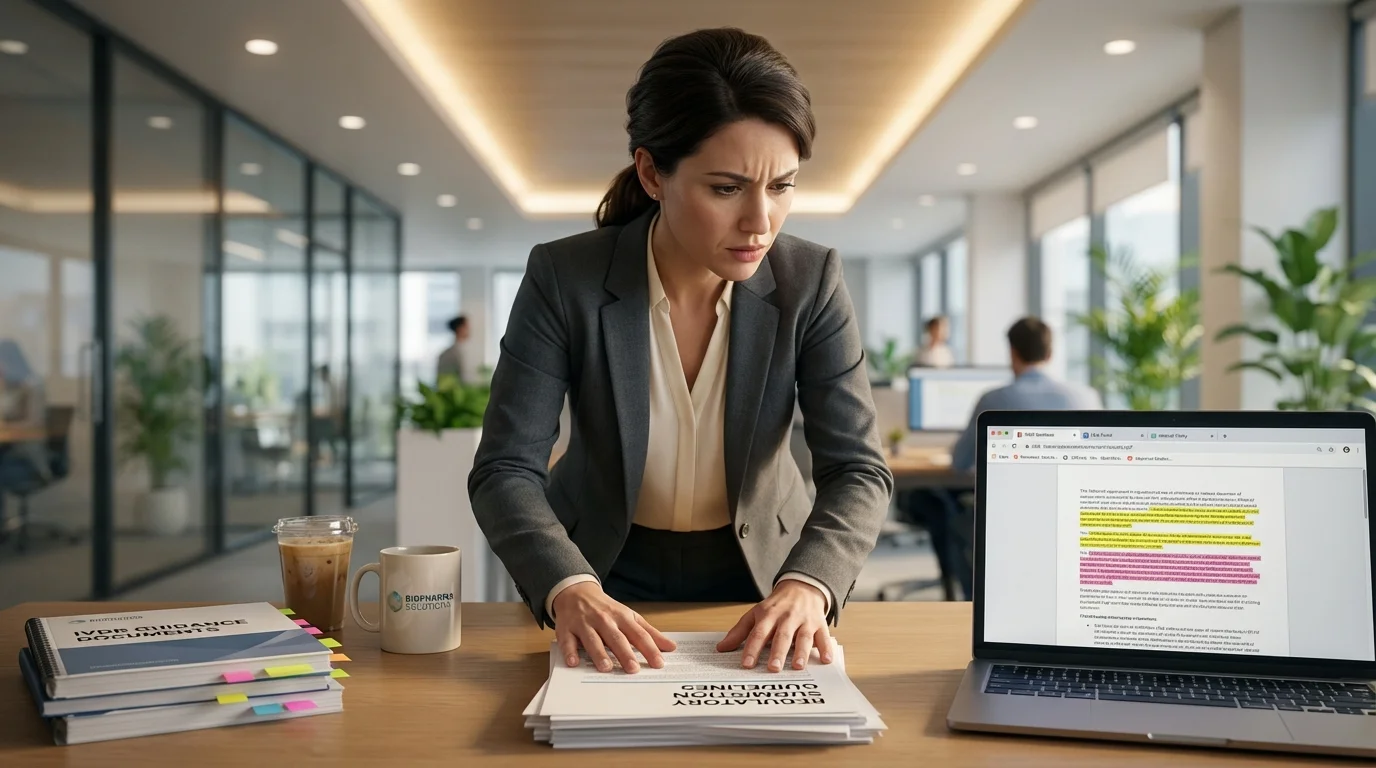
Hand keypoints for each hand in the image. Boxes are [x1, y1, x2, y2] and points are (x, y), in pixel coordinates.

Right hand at [552, 582, 675, 673]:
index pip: (639, 634)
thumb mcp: (630, 617)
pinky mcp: (567, 629)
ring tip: (606, 668)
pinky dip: (570, 651)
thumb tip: (671, 647)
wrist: (577, 592)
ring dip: (599, 653)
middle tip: (633, 669)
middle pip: (616, 638)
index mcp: (622, 617)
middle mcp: (604, 620)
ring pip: (592, 639)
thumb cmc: (606, 609)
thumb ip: (649, 633)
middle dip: (625, 653)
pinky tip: (573, 662)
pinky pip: (567, 641)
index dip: (649, 649)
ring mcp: (585, 624)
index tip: (658, 663)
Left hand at [717, 580, 833, 671]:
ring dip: (801, 652)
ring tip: (797, 666)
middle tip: (773, 668)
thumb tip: (721, 648)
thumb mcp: (755, 614)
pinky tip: (826, 659)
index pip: (759, 633)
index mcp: (768, 615)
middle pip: (782, 636)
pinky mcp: (820, 624)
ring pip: (803, 637)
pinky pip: (824, 637)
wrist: (801, 587)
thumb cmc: (775, 606)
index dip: (752, 648)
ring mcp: (804, 621)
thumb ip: (739, 632)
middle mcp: (787, 618)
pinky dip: (826, 648)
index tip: (746, 664)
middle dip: (778, 652)